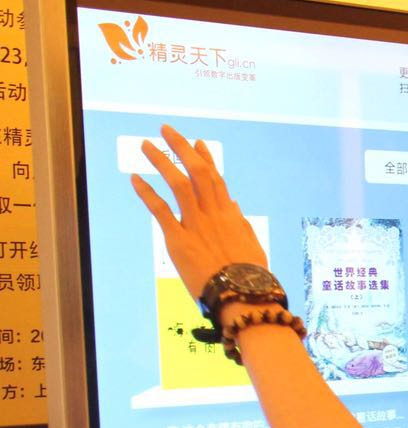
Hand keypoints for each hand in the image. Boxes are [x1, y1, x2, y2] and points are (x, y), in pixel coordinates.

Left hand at [130, 125, 266, 299]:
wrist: (243, 296)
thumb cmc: (250, 277)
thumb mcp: (251, 246)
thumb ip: (240, 223)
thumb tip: (232, 205)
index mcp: (230, 215)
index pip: (216, 179)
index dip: (205, 158)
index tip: (197, 142)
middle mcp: (213, 214)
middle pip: (197, 171)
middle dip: (180, 148)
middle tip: (166, 130)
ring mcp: (195, 225)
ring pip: (178, 183)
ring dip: (161, 161)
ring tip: (146, 146)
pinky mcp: (179, 240)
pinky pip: (160, 210)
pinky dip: (147, 193)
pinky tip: (135, 178)